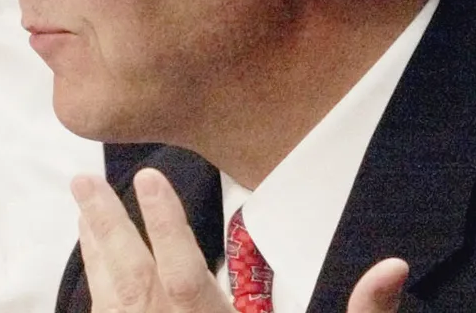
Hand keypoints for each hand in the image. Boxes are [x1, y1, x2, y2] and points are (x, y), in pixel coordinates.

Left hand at [73, 169, 406, 312]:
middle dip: (107, 226)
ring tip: (82, 212)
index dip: (166, 224)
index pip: (185, 275)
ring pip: (112, 303)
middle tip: (82, 180)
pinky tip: (97, 275)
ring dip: (96, 256)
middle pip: (132, 280)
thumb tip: (394, 266)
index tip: (149, 176)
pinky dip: (100, 296)